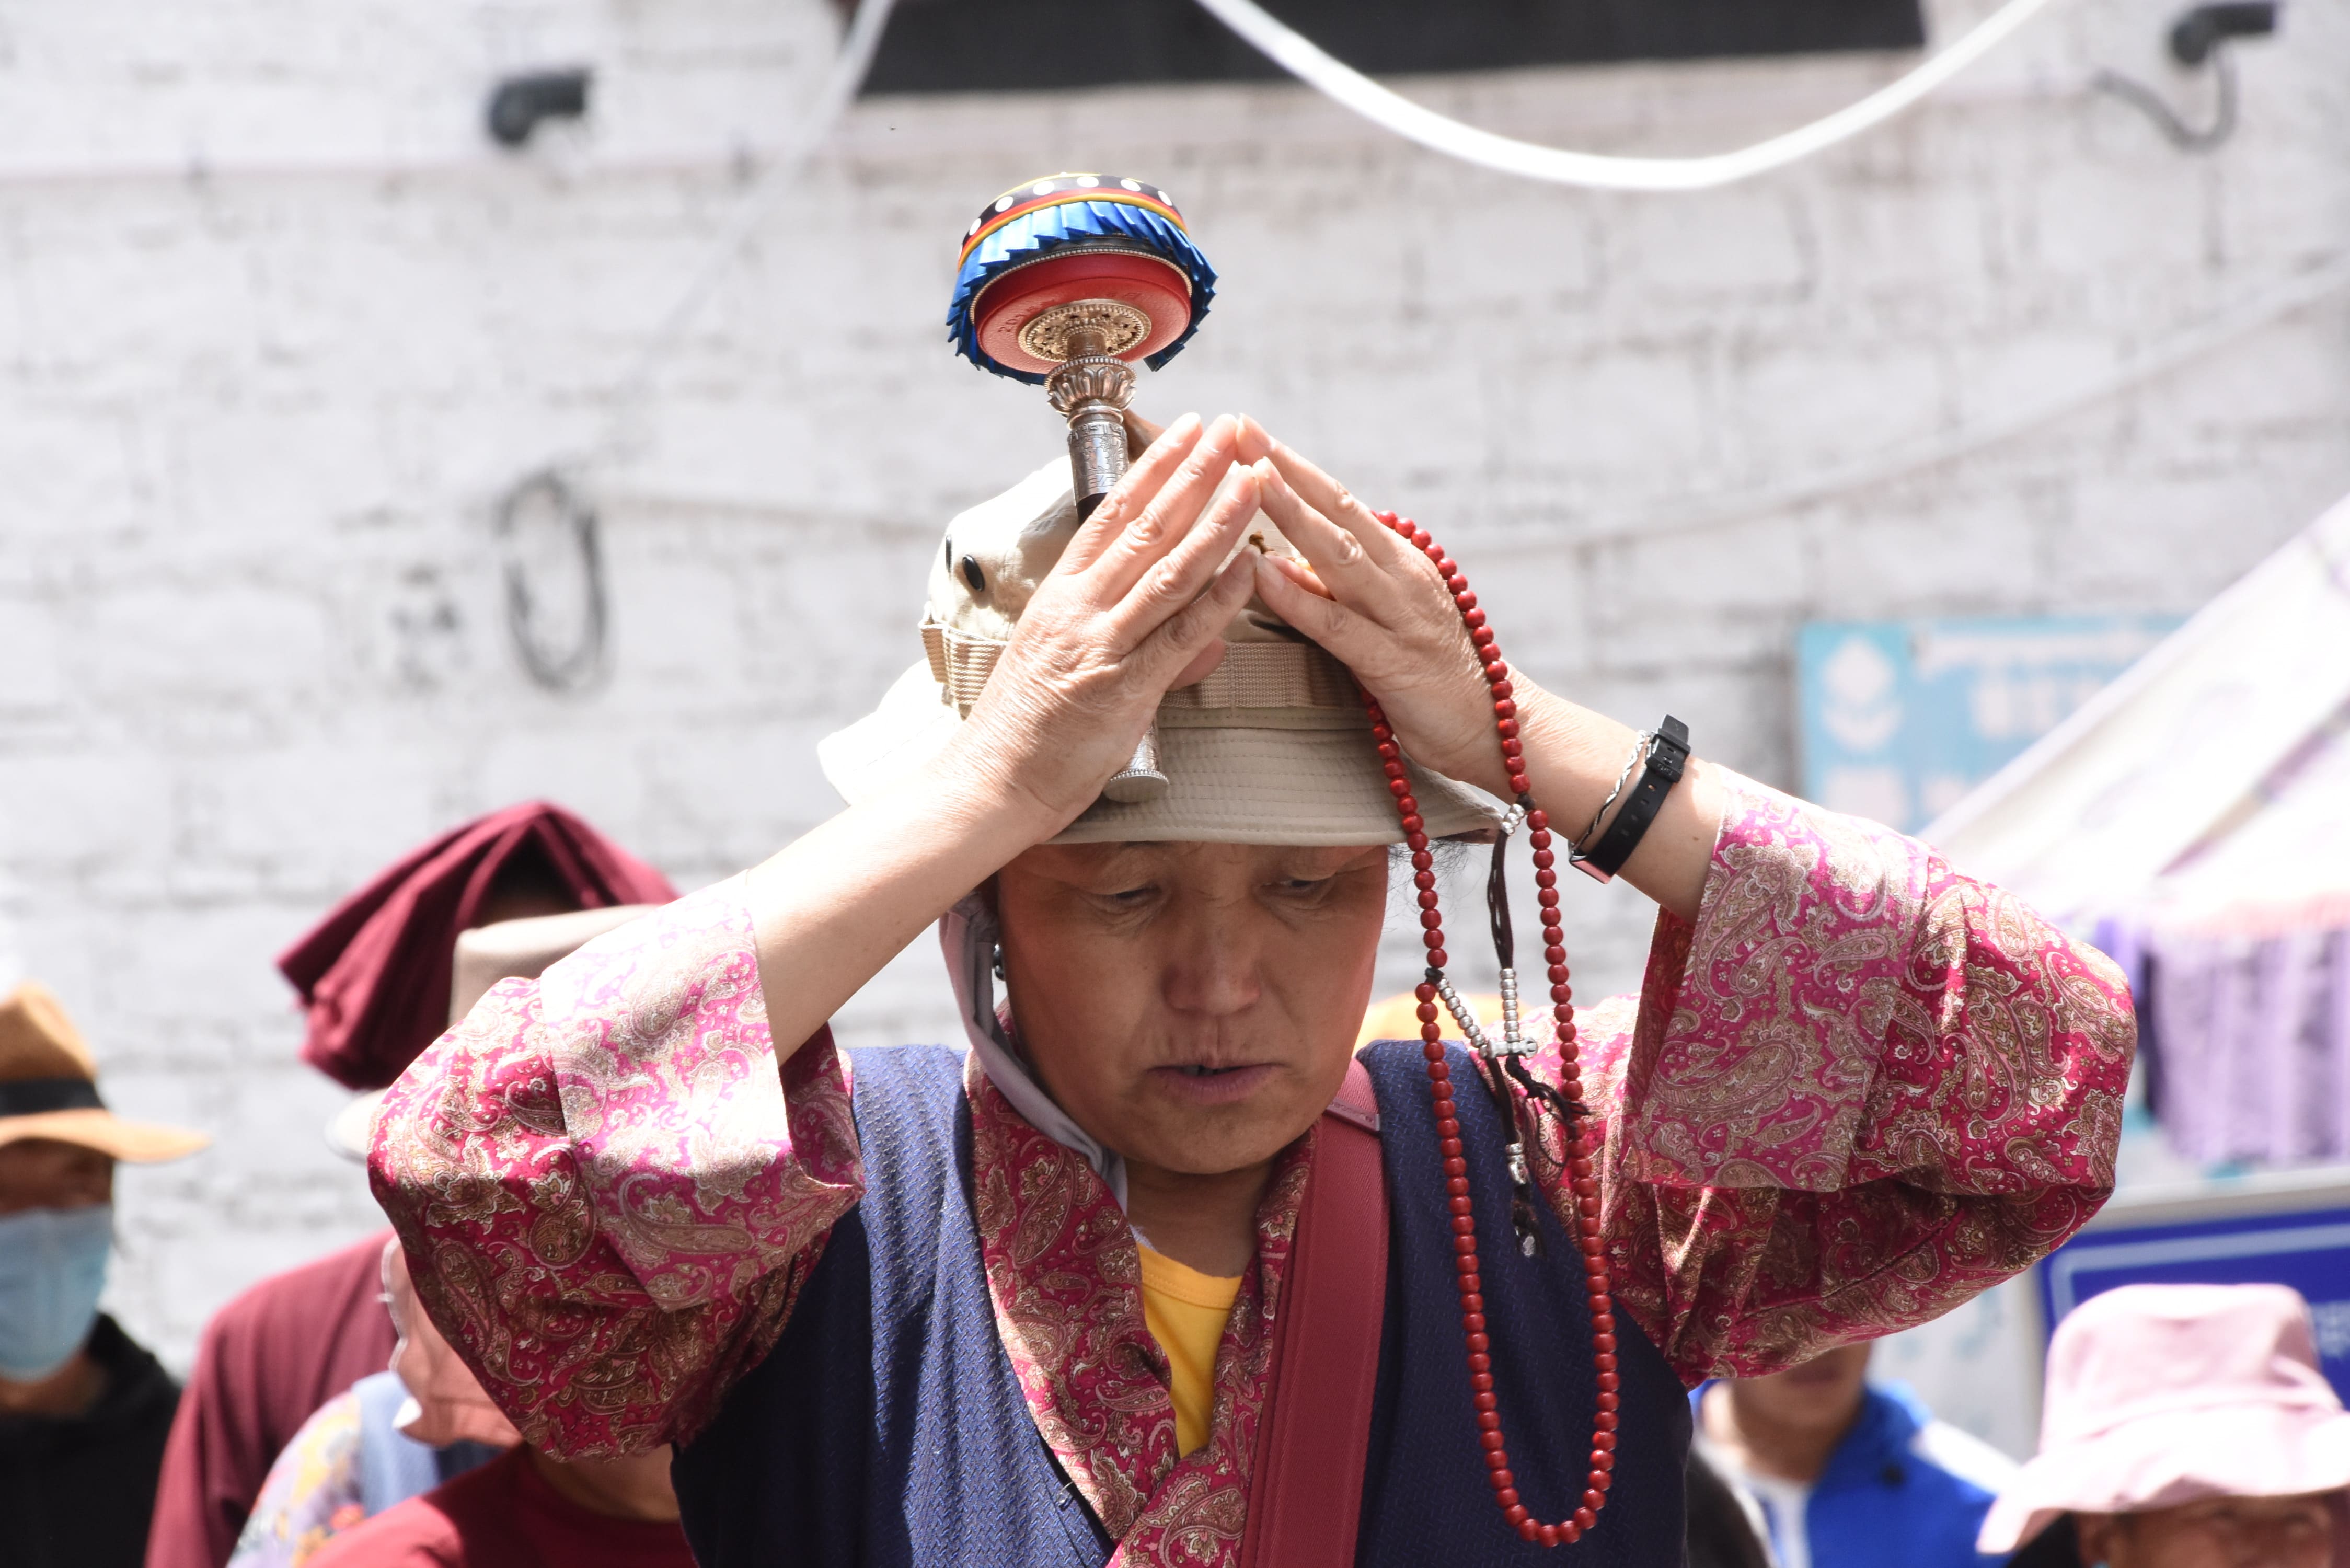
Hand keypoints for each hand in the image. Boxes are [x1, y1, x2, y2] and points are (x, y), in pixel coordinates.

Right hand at [942, 413, 1260, 833]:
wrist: (992, 782)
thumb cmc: (1028, 728)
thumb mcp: (1072, 667)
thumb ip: (1143, 646)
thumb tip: (1204, 640)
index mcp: (1062, 593)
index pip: (1113, 513)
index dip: (1156, 468)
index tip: (1189, 429)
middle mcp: (1080, 608)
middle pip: (1146, 527)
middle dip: (1195, 473)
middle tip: (1233, 430)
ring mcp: (1100, 645)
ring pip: (1168, 570)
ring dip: (1216, 521)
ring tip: (1253, 480)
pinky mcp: (1122, 689)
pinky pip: (1178, 636)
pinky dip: (1217, 600)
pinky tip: (1249, 567)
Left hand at [1235, 421, 1515, 798]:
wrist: (1498, 729)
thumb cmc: (1431, 672)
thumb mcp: (1386, 613)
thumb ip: (1345, 583)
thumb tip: (1289, 553)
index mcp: (1396, 558)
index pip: (1337, 499)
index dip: (1291, 462)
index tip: (1245, 426)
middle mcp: (1400, 574)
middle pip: (1336, 509)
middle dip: (1284, 467)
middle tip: (1237, 427)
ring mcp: (1399, 615)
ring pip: (1336, 554)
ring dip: (1290, 514)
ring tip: (1248, 479)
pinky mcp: (1394, 662)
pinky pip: (1338, 625)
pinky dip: (1298, 598)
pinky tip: (1262, 574)